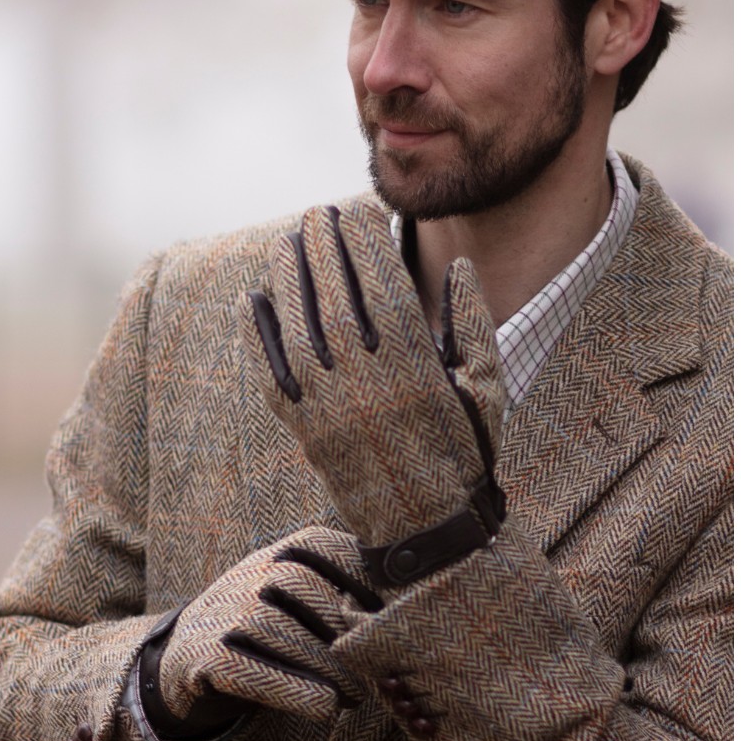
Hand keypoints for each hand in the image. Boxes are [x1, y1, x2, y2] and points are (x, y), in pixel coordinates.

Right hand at [147, 527, 381, 737]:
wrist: (189, 654)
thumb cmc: (268, 628)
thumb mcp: (297, 598)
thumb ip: (339, 596)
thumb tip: (402, 620)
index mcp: (279, 552)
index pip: (324, 545)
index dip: (362, 576)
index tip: (389, 614)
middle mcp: (249, 574)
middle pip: (309, 592)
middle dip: (348, 634)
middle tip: (377, 673)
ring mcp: (224, 612)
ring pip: (284, 632)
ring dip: (329, 669)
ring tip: (356, 696)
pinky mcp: (206, 656)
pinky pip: (252, 671)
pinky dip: (293, 689)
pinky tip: (324, 707)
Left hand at [239, 203, 505, 587]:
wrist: (424, 529)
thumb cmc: (464, 454)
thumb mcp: (488, 392)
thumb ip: (473, 326)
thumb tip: (458, 268)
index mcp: (416, 368)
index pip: (383, 286)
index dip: (366, 242)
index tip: (357, 211)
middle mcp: (366, 383)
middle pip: (336, 297)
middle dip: (324, 248)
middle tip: (316, 214)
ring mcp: (328, 408)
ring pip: (298, 328)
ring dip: (288, 278)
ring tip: (286, 241)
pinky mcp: (304, 431)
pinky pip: (270, 373)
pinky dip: (257, 334)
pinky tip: (252, 297)